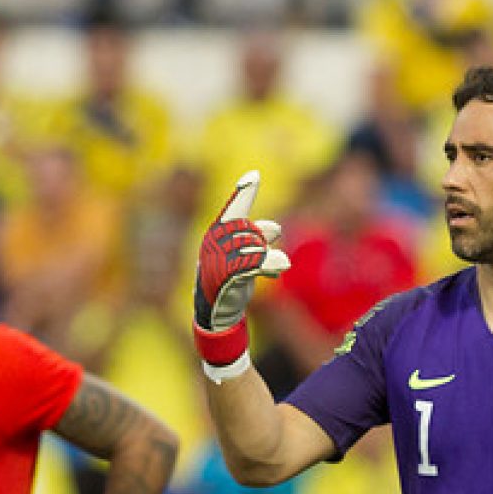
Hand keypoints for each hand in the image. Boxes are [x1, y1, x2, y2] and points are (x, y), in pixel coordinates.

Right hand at [192, 170, 288, 367]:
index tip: (254, 176)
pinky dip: (266, 264)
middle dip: (262, 238)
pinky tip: (279, 268)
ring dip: (267, 257)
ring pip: (251, 248)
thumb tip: (277, 228)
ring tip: (279, 267)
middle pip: (248, 231)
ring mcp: (217, 260)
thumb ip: (256, 240)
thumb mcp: (243, 259)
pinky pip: (249, 264)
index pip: (232, 211)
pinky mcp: (224, 277)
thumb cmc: (230, 285)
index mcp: (215, 236)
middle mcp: (213, 245)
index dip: (243, 194)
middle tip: (270, 248)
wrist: (216, 316)